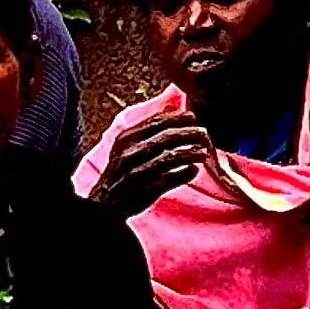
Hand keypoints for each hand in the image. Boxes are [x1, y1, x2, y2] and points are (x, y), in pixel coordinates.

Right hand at [91, 111, 213, 217]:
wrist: (104, 202)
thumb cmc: (121, 172)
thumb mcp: (128, 145)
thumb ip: (149, 127)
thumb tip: (171, 105)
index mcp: (125, 139)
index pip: (155, 122)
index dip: (177, 118)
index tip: (193, 117)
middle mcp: (129, 153)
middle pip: (165, 138)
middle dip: (188, 134)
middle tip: (204, 134)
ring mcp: (136, 172)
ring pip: (169, 157)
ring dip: (190, 153)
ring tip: (204, 152)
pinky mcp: (144, 190)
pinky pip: (170, 179)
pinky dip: (184, 173)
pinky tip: (194, 169)